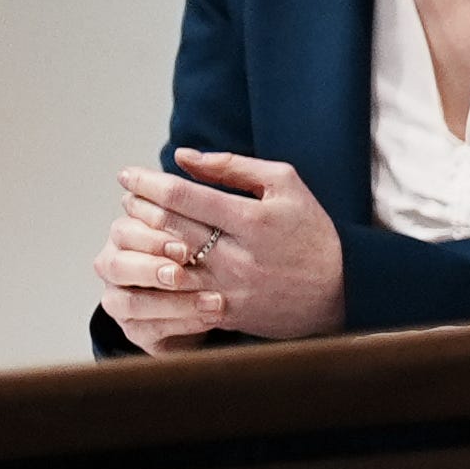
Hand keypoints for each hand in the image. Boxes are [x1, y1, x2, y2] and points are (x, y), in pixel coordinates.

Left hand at [93, 147, 349, 346]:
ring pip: (164, 263)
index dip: (147, 183)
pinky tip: (148, 262)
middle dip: (138, 208)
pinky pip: (176, 295)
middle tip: (129, 197)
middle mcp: (238, 255)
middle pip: (167, 228)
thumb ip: (234, 166)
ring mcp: (230, 287)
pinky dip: (155, 277)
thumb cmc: (311, 232)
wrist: (342, 290)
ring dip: (140, 243)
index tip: (128, 174)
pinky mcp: (226, 312)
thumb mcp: (286, 185)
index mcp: (253, 220)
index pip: (183, 197)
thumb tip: (183, 156)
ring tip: (132, 227)